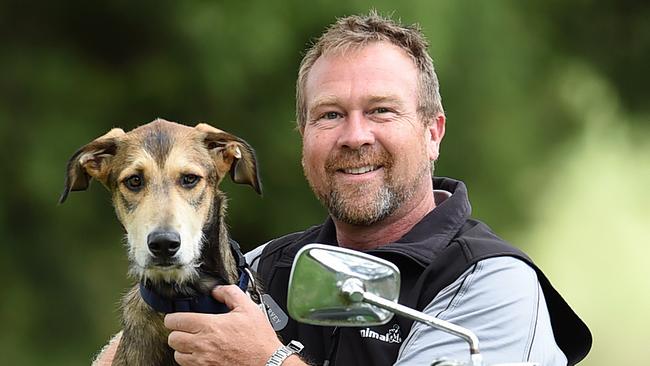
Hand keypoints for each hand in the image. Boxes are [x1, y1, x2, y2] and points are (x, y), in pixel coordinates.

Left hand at [165, 285, 284, 365]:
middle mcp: (202, 345)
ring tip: (193, 343)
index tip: (178, 317)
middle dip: (177, 332)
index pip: (175, 321)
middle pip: (173, 338)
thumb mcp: (248, 308)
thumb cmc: (259, 340)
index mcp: (210, 326)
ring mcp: (203, 361)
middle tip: (186, 329)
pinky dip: (190, 360)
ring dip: (183, 348)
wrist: (267, 362)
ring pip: (177, 354)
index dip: (174, 317)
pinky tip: (201, 354)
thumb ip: (230, 294)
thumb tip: (218, 290)